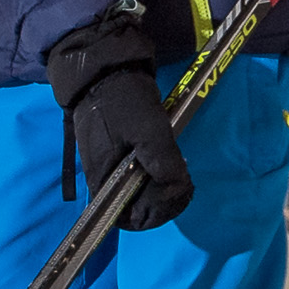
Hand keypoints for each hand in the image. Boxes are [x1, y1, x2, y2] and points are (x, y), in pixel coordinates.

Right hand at [44, 7, 193, 230]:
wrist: (103, 69)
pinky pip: (139, 176)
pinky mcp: (117, 155)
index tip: (177, 192)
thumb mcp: (149, 132)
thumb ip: (165, 165)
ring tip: (179, 169)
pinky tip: (169, 158)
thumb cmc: (122, 102)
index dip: (158, 212)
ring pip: (141, 193)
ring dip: (164, 186)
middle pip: (139, 208)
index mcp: (104, 184)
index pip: (131, 219)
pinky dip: (157, 172)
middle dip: (165, 199)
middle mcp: (105, 183)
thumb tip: (178, 188)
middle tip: (184, 180)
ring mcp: (110, 169)